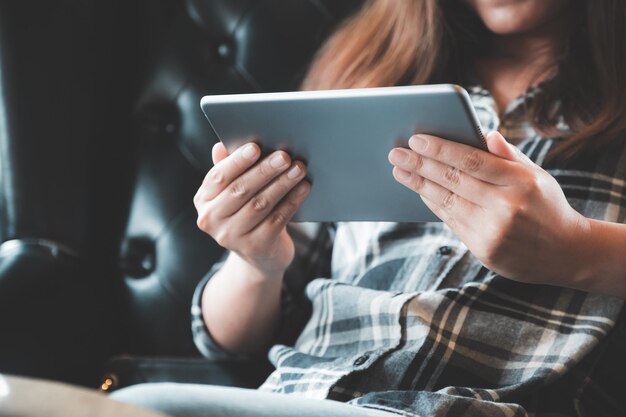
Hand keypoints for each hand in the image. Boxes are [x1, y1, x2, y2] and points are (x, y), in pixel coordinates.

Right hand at [194, 142, 309, 276]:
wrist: (260, 255)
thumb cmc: (247, 213)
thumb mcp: (234, 193)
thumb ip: (229, 169)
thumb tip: (221, 146)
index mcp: (203, 200)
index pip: (218, 177)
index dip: (237, 161)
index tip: (256, 147)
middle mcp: (212, 220)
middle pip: (241, 190)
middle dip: (264, 170)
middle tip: (284, 156)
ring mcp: (232, 237)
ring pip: (260, 204)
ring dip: (282, 184)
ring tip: (298, 168)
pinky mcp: (255, 247)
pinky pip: (277, 219)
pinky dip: (292, 201)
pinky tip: (303, 188)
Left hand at [388, 132, 590, 285]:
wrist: (566, 254)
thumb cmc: (547, 206)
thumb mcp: (537, 176)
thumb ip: (509, 155)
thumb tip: (484, 134)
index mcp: (520, 181)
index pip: (471, 160)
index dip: (440, 149)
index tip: (416, 139)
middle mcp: (506, 206)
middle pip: (453, 180)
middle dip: (420, 165)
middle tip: (395, 153)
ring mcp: (493, 230)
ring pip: (447, 201)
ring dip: (419, 184)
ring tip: (399, 171)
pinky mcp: (484, 249)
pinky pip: (451, 221)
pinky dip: (433, 204)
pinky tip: (419, 191)